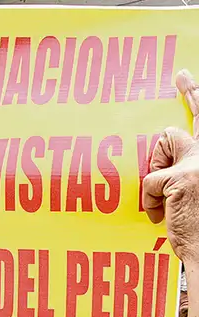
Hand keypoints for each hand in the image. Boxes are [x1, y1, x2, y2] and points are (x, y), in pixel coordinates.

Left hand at [143, 69, 198, 263]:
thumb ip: (190, 167)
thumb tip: (166, 151)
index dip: (197, 96)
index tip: (186, 77)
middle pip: (193, 119)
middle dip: (190, 92)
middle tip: (181, 74)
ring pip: (163, 145)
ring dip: (157, 169)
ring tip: (165, 197)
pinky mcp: (181, 178)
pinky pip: (149, 180)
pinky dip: (150, 200)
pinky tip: (161, 214)